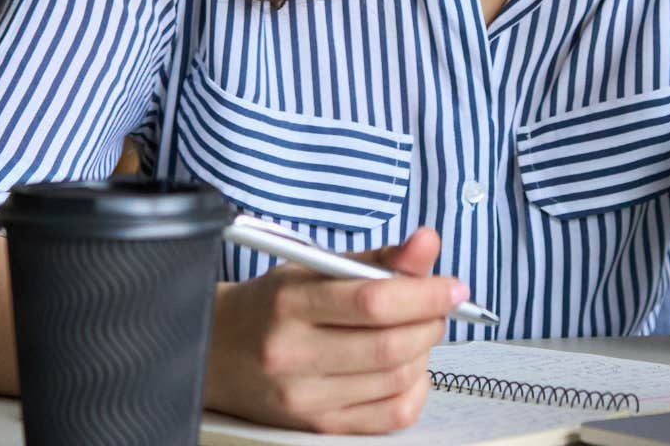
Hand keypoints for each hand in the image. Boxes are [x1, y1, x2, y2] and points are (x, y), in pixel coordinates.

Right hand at [205, 226, 462, 432]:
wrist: (217, 351)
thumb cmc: (271, 305)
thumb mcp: (315, 267)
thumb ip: (377, 258)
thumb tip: (428, 243)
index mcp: (290, 303)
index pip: (374, 301)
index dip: (426, 293)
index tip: (453, 287)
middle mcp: (293, 354)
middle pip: (391, 345)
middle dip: (430, 322)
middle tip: (436, 307)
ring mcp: (305, 399)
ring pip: (396, 379)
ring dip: (423, 353)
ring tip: (414, 332)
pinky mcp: (317, 427)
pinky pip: (391, 416)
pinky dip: (415, 389)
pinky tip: (406, 368)